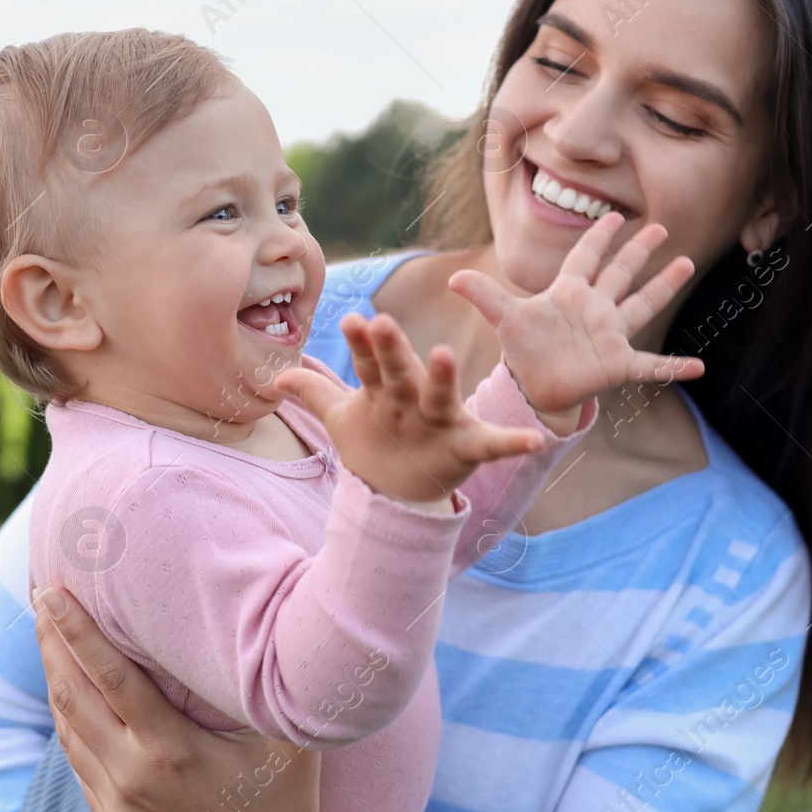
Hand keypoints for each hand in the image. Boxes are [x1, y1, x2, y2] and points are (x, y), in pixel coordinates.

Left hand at [33, 587, 340, 811]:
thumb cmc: (285, 800)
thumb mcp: (283, 738)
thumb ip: (260, 684)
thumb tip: (255, 622)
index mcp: (172, 750)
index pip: (110, 677)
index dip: (77, 631)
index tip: (52, 591)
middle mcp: (134, 777)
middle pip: (74, 696)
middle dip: (53, 641)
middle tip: (42, 594)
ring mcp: (118, 805)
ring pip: (67, 729)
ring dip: (54, 676)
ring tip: (48, 632)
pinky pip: (77, 761)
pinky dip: (68, 718)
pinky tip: (69, 690)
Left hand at [272, 313, 545, 504]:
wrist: (404, 491)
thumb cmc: (376, 440)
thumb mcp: (344, 418)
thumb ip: (316, 394)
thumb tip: (276, 378)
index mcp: (383, 390)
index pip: (369, 363)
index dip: (360, 344)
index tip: (349, 320)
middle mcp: (413, 400)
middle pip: (400, 371)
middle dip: (391, 349)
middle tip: (381, 321)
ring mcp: (441, 422)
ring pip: (441, 397)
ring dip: (443, 378)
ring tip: (443, 354)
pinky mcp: (465, 447)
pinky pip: (493, 445)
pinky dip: (515, 443)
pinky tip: (536, 442)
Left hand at [448, 212, 702, 430]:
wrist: (534, 386)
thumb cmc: (524, 349)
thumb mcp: (504, 319)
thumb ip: (484, 295)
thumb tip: (452, 277)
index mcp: (568, 293)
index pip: (585, 257)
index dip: (599, 237)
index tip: (615, 216)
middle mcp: (594, 308)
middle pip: (620, 273)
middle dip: (639, 251)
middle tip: (660, 227)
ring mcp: (609, 334)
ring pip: (641, 304)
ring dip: (663, 286)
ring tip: (688, 263)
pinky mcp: (617, 364)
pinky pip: (651, 365)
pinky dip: (674, 367)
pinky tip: (698, 366)